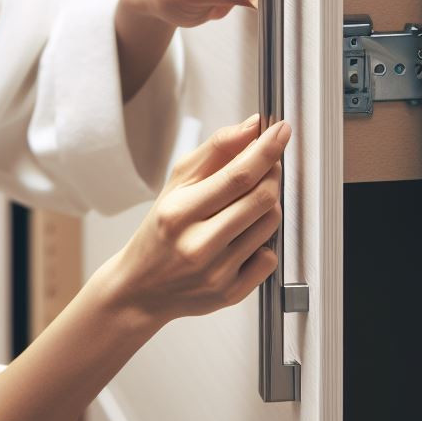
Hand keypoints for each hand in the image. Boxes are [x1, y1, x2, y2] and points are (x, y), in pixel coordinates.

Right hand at [110, 114, 290, 326]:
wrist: (141, 288)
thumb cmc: (160, 231)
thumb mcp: (176, 184)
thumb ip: (215, 151)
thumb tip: (252, 128)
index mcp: (179, 211)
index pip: (238, 175)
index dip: (266, 149)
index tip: (280, 131)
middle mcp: (198, 244)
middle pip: (261, 198)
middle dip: (273, 172)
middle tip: (269, 163)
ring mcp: (216, 272)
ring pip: (270, 224)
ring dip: (270, 204)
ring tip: (248, 202)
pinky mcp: (231, 293)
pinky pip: (270, 257)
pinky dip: (264, 241)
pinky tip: (244, 237)